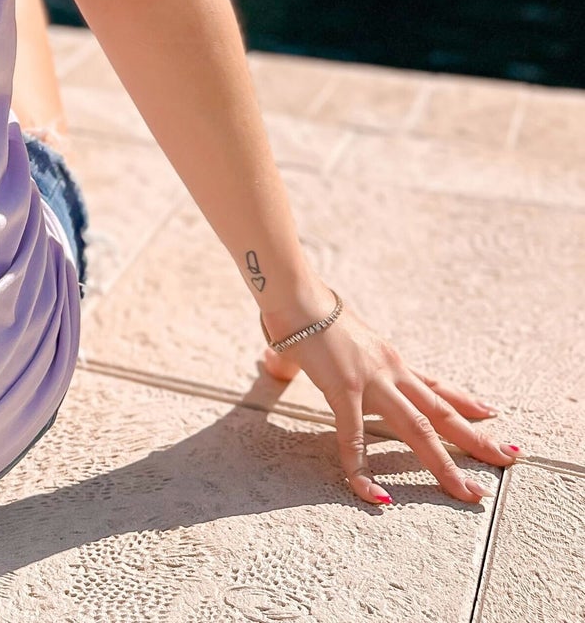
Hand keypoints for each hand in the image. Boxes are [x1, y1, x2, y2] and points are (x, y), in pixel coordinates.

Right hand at [260, 287, 520, 505]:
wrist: (294, 292)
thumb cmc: (303, 308)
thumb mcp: (324, 336)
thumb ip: (310, 355)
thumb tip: (279, 358)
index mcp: (388, 359)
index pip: (434, 385)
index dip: (464, 401)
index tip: (491, 413)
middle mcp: (390, 371)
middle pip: (441, 411)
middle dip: (476, 437)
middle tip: (508, 458)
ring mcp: (370, 381)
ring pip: (419, 429)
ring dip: (445, 463)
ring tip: (468, 492)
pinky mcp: (344, 390)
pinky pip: (355, 439)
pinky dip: (363, 471)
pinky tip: (375, 497)